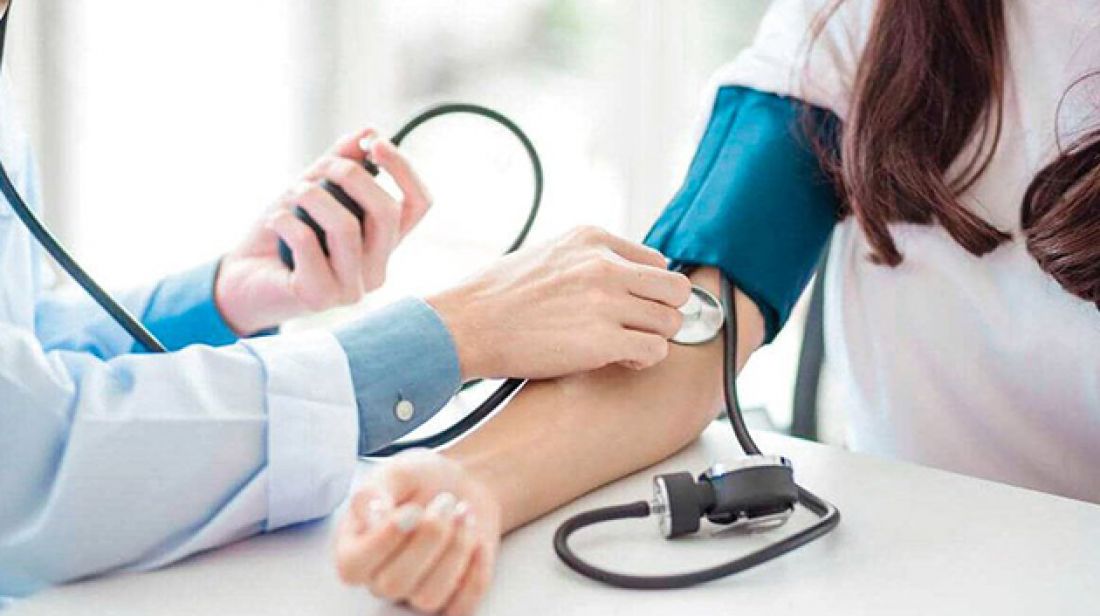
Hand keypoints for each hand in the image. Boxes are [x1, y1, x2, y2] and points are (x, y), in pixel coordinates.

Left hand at [214, 128, 431, 333]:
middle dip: (353, 176)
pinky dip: (287, 220)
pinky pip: (307, 244)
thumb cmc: (281, 235)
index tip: (374, 143)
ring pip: (347, 228)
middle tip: (323, 166)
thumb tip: (368, 131)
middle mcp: (376, 269)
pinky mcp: (319, 297)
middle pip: (388, 213)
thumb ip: (340, 164)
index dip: (404, 169)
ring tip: (294, 191)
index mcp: (384, 244)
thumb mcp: (313, 190)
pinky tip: (275, 219)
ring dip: (314, 196)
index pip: (418, 205)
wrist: (240, 278)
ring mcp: (351, 288)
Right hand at [335, 451, 501, 615]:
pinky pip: (461, 608)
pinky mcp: (450, 599)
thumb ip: (374, 492)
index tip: (413, 509)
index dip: (384, 541)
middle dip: (429, 537)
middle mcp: (379, 578)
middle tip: (446, 501)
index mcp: (354, 548)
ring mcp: (414, 593)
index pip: (353, 566)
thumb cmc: (420, 481)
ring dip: (455, 550)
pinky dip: (476, 574)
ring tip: (464, 513)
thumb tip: (373, 516)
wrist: (461, 485)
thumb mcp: (394, 473)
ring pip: (429, 598)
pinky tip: (478, 541)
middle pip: (394, 584)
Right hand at [427, 226, 691, 379]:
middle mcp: (605, 265)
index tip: (630, 306)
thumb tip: (622, 276)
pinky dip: (643, 360)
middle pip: (675, 289)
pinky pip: (656, 351)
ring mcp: (606, 302)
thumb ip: (588, 259)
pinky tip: (619, 360)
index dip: (648, 289)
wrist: (467, 325)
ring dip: (653, 339)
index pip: (657, 261)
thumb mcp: (547, 254)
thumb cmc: (497, 296)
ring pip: (671, 322)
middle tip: (638, 328)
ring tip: (624, 346)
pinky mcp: (603, 340)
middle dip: (662, 312)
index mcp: (592, 239)